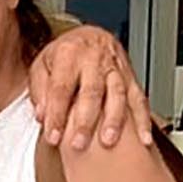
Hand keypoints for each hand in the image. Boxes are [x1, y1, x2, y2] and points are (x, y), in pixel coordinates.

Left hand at [31, 23, 154, 148]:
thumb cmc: (62, 55)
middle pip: (91, 92)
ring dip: (114, 120)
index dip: (56, 114)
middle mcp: (94, 59)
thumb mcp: (41, 65)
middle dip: (85, 121)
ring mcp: (115, 67)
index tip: (53, 137)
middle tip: (78, 144)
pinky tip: (143, 137)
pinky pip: (139, 98)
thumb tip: (42, 116)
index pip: (61, 88)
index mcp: (69, 54)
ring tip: (108, 141)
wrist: (88, 37)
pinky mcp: (131, 76)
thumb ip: (40, 90)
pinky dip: (143, 119)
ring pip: (118, 94)